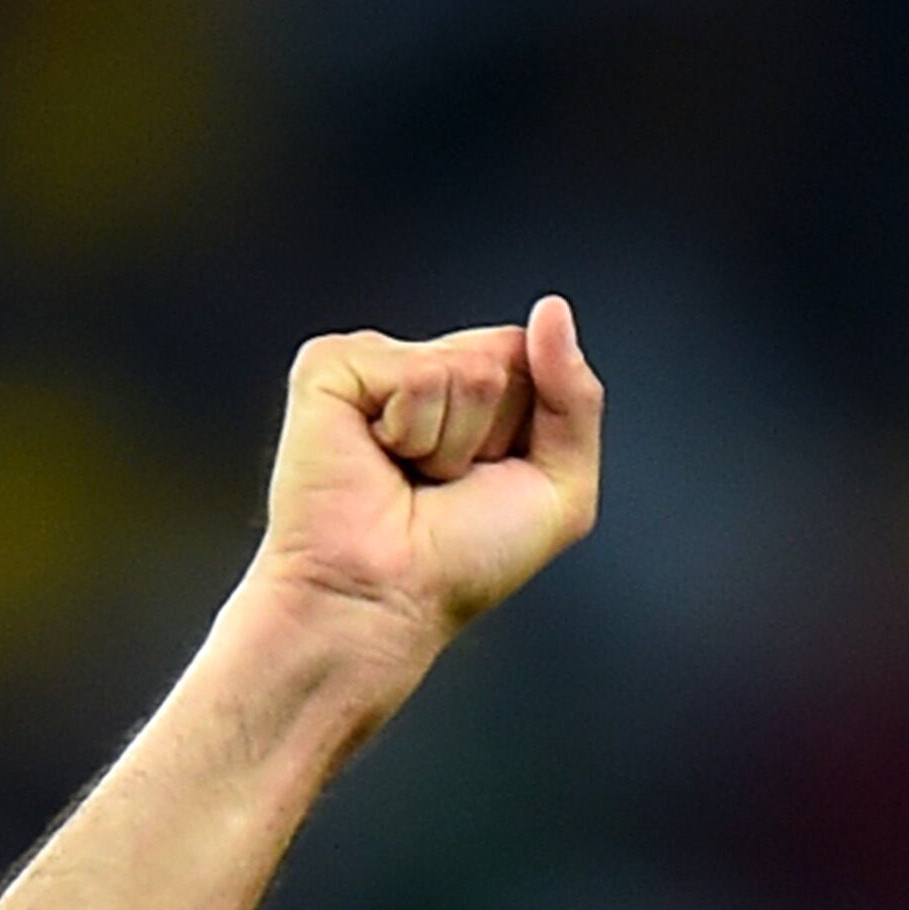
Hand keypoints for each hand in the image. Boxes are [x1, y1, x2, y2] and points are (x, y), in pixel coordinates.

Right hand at [249, 296, 603, 669]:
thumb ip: (577, 398)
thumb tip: (552, 309)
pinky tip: (378, 460)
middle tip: (445, 485)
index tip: (488, 482)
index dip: (526, 431)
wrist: (385, 600)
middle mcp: (425, 371)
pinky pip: (414, 375)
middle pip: (503, 356)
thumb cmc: (462, 563)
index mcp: (473, 394)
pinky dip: (411, 432)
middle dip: (492, 435)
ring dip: (451, 444)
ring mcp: (376, 364)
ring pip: (463, 368)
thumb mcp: (560, 489)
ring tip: (409, 479)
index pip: (531, 360)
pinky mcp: (331, 367)